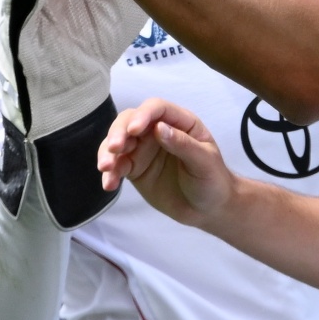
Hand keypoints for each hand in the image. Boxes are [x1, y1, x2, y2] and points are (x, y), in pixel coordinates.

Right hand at [98, 99, 238, 228]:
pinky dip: (110, 173)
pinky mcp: (134, 168)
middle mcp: (157, 130)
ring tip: (105, 168)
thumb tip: (158, 128)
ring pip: (118, 143)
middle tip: (115, 148)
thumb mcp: (204, 162)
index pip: (156, 109)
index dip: (143, 115)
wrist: (208, 210)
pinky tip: (108, 184)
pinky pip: (117, 165)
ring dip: (108, 153)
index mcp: (179, 122)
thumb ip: (183, 144)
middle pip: (130, 122)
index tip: (134, 130)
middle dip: (119, 133)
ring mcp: (143, 149)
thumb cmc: (213, 180)